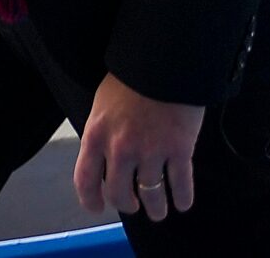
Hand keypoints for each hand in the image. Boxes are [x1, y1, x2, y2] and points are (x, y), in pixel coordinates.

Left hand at [75, 73, 205, 220]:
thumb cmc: (134, 72)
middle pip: (119, 192)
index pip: (86, 180)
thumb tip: (107, 152)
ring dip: (155, 207)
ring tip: (159, 212)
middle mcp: (120, 150)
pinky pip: (180, 181)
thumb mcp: (104, 102)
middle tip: (134, 206)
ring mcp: (151, 151)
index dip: (91, 199)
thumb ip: (102, 130)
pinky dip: (182, 196)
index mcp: (96, 136)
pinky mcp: (179, 148)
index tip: (98, 207)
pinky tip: (183, 203)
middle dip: (127, 204)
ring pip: (150, 192)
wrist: (167, 57)